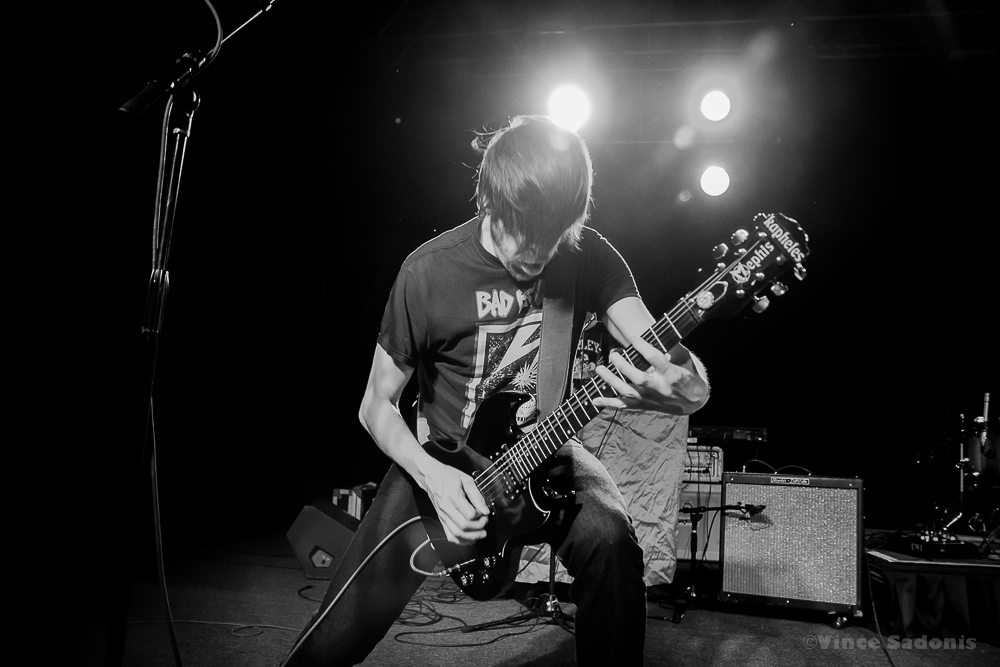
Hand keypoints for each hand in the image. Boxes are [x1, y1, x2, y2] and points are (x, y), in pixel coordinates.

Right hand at [418, 457, 490, 544]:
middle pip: (464, 527)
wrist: (431, 476)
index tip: (484, 512)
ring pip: (457, 534)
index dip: (480, 515)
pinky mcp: (441, 520)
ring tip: (480, 533)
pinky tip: (469, 538)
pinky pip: (450, 536)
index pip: (470, 514)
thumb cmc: (447, 476)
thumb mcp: (466, 480)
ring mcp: (443, 516)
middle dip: (478, 527)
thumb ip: (477, 495)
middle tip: (484, 522)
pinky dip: (461, 541)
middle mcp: (447, 509)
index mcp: (454, 497)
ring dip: (471, 537)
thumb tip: (485, 510)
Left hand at [592, 336, 707, 413]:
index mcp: (672, 374)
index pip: (656, 359)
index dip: (643, 347)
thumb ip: (673, 347)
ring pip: (628, 392)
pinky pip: (624, 406)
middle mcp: (660, 388)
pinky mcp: (644, 405)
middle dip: (623, 366)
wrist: (694, 401)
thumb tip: (660, 333)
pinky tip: (595, 399)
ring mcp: (650, 399)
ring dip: (612, 381)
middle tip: (613, 354)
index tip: (634, 338)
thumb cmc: (688, 376)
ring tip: (600, 369)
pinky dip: (608, 403)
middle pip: (639, 378)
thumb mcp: (686, 359)